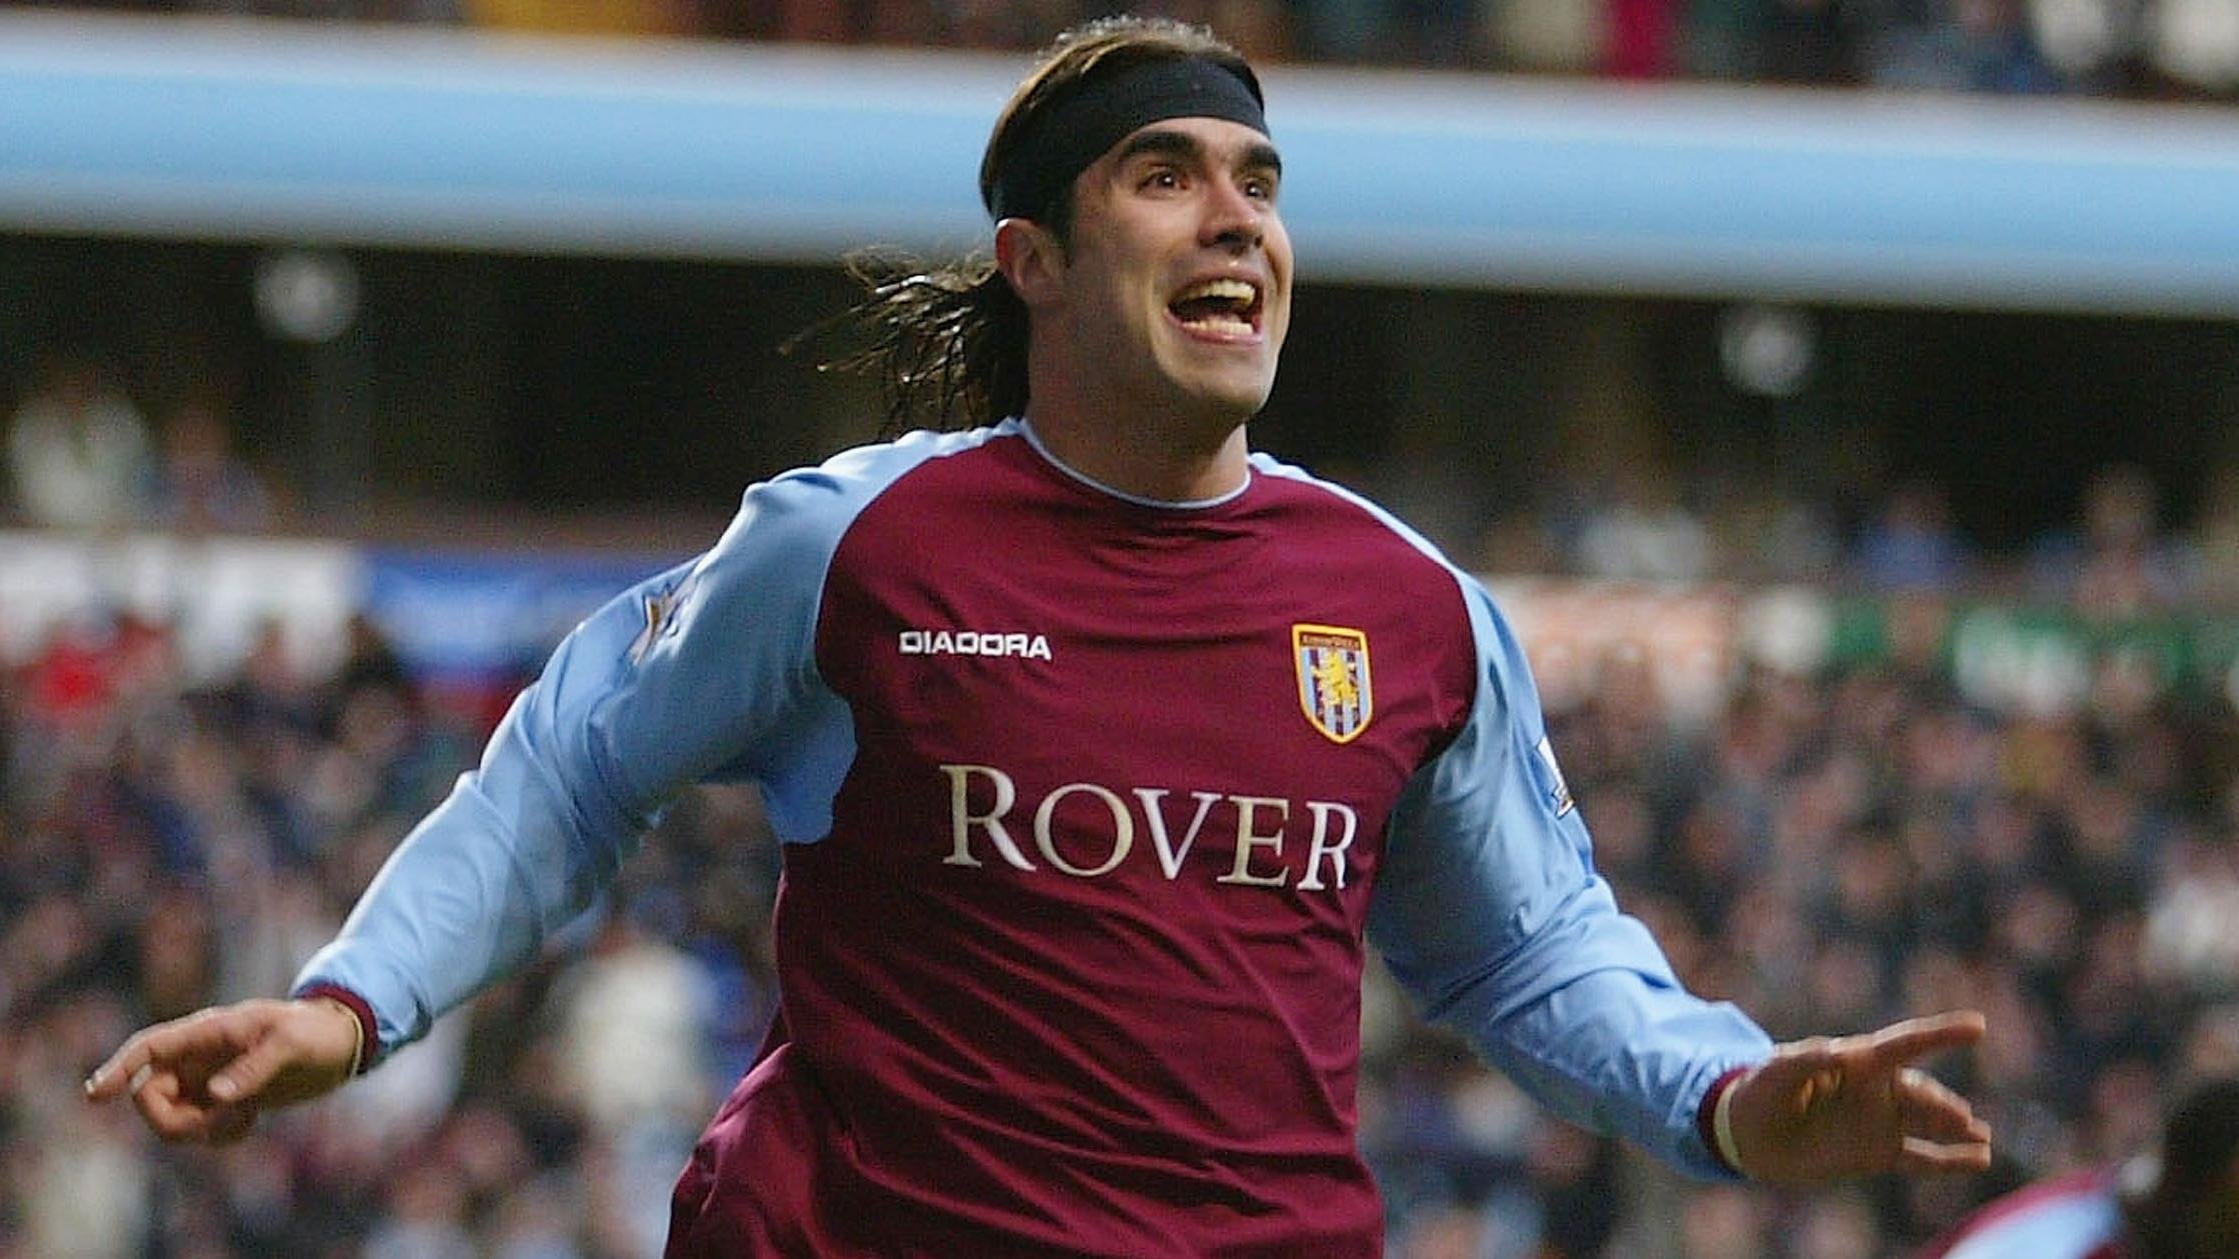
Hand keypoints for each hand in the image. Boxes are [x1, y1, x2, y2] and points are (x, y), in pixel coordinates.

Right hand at [83, 997, 360, 1143]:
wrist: (339, 1043)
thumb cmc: (315, 1031)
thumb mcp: (290, 1044)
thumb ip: (253, 1069)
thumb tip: (216, 1098)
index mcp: (207, 1032)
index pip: (149, 1048)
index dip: (118, 1070)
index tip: (96, 1096)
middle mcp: (198, 1057)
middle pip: (150, 1096)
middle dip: (174, 1121)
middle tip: (219, 1122)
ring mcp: (206, 1079)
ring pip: (172, 1118)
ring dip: (199, 1131)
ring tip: (243, 1118)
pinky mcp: (220, 1100)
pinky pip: (198, 1130)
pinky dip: (216, 1136)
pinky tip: (248, 1122)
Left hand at [1724, 1010, 1992, 1184]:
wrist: (1749, 1135)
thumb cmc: (1760, 1091)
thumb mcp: (1774, 1071)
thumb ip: (1805, 1059)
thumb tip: (1837, 1052)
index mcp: (1858, 1061)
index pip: (1906, 1043)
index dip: (1941, 1034)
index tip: (1977, 1025)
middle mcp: (1878, 1089)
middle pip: (1921, 1093)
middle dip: (1941, 1104)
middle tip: (1960, 1117)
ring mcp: (1882, 1122)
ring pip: (1930, 1124)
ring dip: (1957, 1129)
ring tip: (1981, 1136)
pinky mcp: (1879, 1154)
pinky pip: (1923, 1158)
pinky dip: (1951, 1161)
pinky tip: (1980, 1159)